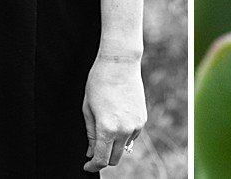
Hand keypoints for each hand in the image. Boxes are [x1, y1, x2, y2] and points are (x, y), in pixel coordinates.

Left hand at [82, 52, 145, 170]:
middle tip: (94, 149)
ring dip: (114, 146)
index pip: (101, 159)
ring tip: (106, 127)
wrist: (120, 63)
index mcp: (107, 128)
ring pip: (124, 148)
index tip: (87, 166)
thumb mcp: (88, 109)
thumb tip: (90, 153)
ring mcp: (135, 125)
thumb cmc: (99, 83)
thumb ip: (90, 134)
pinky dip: (124, 136)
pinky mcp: (142, 119)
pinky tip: (117, 119)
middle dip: (103, 158)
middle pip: (114, 159)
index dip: (92, 166)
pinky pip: (132, 137)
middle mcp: (124, 130)